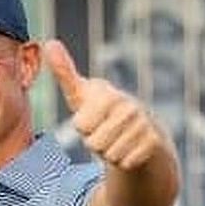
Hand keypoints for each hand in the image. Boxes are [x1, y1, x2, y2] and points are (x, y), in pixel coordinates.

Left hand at [42, 40, 167, 170]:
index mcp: (108, 93)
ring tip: (118, 139)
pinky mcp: (155, 142)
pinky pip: (125, 163)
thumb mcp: (82, 94)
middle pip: (94, 143)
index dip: (83, 128)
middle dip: (96, 143)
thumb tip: (49, 42)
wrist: (142, 132)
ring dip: (110, 153)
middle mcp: (129, 105)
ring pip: (110, 155)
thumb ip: (64, 72)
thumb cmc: (104, 112)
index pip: (80, 125)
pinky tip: (131, 149)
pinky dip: (124, 162)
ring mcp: (144, 123)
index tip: (93, 118)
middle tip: (106, 132)